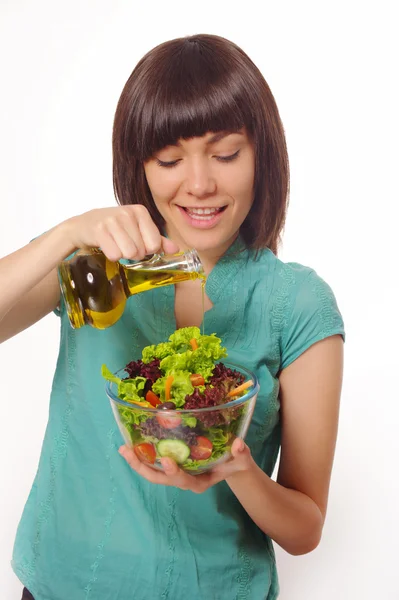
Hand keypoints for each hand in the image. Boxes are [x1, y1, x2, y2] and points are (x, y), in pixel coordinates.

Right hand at [63, 205, 178, 260]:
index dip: (146, 250)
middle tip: (122, 244)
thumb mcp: (137, 230)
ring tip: (114, 245)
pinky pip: (114, 254)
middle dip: (132, 253)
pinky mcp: (99, 229)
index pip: (154, 244)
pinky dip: (111, 255)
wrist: (84, 225)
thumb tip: (176, 249)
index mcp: (140, 211)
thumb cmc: (114, 228)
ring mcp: (112, 220)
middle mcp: (127, 212)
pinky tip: (106, 246)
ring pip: (128, 253)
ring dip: (121, 255)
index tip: (136, 243)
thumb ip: (157, 240)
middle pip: (141, 250)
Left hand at [119, 437, 255, 492]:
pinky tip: (130, 446)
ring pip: (153, 473)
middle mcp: (185, 480)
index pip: (186, 481)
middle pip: (162, 479)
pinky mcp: (172, 465)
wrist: (232, 465)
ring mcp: (177, 473)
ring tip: (123, 449)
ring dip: (137, 462)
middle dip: (145, 468)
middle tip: (131, 454)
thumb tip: (238, 444)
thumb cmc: (236, 462)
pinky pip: (154, 463)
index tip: (167, 461)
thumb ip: (241, 454)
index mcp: (200, 482)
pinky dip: (142, 456)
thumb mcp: (242, 460)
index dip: (175, 473)